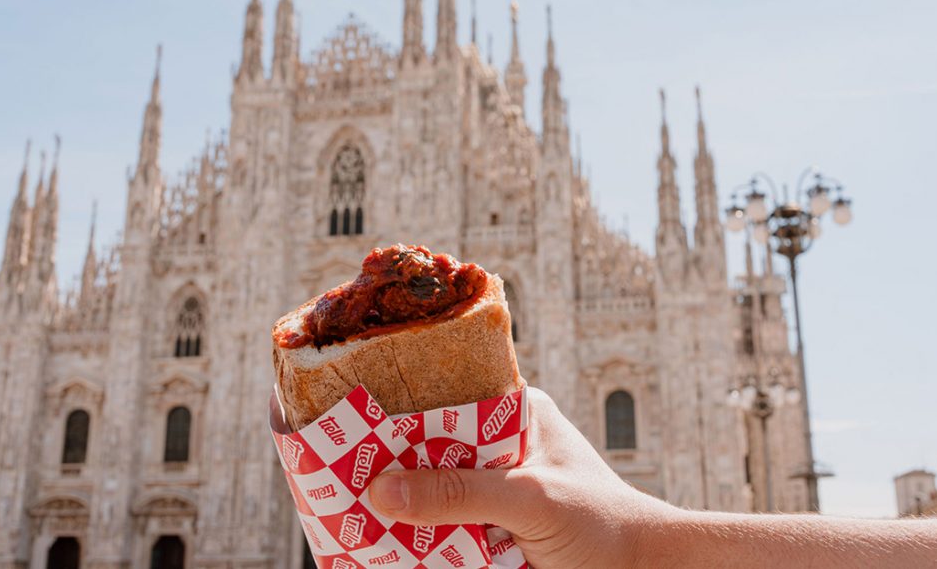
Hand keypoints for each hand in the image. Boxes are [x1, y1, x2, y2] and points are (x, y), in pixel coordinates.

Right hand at [367, 387, 670, 567]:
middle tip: (333, 470)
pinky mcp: (489, 532)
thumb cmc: (602, 524)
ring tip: (344, 508)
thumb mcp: (529, 500)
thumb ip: (460, 493)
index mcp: (514, 413)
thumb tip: (381, 490)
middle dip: (385, 462)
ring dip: (396, 504)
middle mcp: (498, 446)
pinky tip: (381, 543)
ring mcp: (493, 490)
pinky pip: (441, 530)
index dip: (397, 403)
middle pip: (426, 447)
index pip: (443, 393)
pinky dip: (415, 538)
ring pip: (430, 491)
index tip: (349, 413)